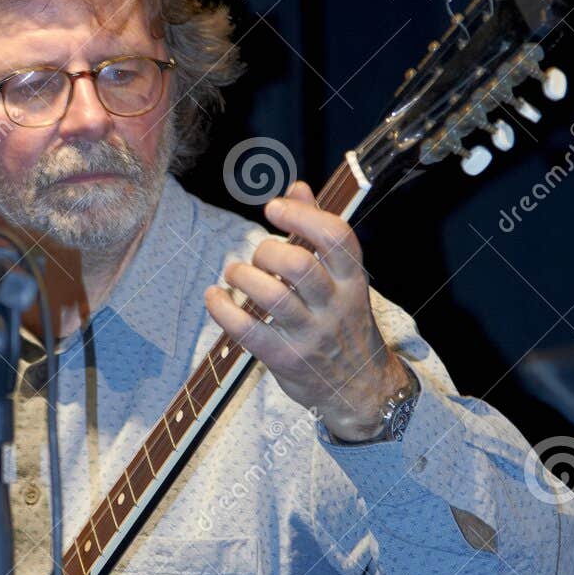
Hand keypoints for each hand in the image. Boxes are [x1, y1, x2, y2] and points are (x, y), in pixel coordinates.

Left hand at [205, 180, 411, 440]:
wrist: (359, 387)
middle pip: (298, 265)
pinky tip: (214, 297)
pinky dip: (223, 309)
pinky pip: (248, 331)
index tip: (273, 209)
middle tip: (256, 256)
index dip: (301, 216)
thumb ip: (318, 231)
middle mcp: (336, 305)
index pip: (336, 237)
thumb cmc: (342, 321)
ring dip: (242, 277)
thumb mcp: (342, 278)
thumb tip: (297, 187)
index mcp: (353, 279)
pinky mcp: (287, 359)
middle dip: (266, 252)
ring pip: (273, 296)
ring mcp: (312, 334)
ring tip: (234, 273)